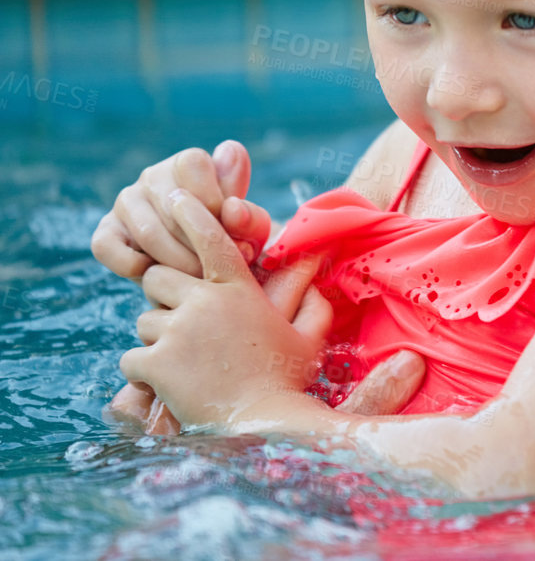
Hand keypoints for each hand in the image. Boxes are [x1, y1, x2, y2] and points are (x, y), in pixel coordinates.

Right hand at [92, 141, 272, 280]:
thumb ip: (250, 218)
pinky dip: (132, 265)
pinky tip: (158, 275)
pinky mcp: (107, 231)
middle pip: (171, 205)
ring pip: (146, 231)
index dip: (213, 198)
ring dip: (175, 261)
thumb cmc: (232, 239)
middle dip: (198, 243)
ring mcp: (127, 201)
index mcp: (190, 161)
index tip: (228, 230)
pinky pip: (106, 246)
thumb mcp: (251, 230)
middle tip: (216, 268)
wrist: (205, 265)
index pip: (192, 163)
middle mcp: (154, 175)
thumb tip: (231, 209)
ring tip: (197, 278)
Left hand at [119, 190, 331, 429]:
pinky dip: (143, 370)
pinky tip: (167, 385)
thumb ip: (313, 304)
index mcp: (239, 290)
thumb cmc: (287, 381)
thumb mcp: (309, 338)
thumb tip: (315, 279)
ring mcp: (177, 331)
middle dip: (164, 295)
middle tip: (181, 321)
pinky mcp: (155, 362)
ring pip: (144, 319)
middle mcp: (204, 302)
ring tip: (182, 363)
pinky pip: (131, 357)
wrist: (262, 424)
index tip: (175, 197)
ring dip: (156, 338)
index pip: (210, 238)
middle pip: (159, 276)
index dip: (191, 214)